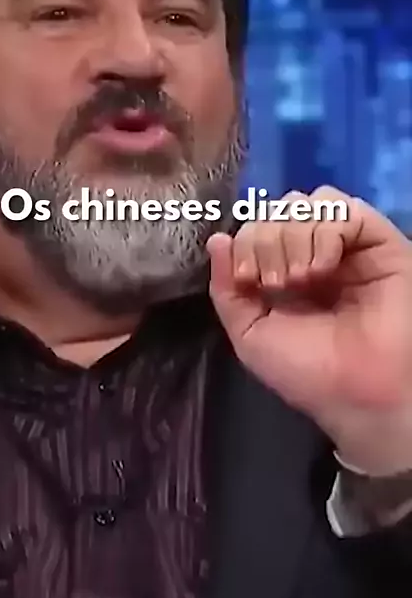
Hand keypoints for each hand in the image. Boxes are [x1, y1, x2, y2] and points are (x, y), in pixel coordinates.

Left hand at [207, 187, 411, 475]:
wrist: (359, 393)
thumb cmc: (308, 371)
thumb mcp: (250, 333)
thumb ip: (226, 288)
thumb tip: (217, 239)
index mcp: (284, 270)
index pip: (256, 226)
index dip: (245, 242)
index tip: (249, 280)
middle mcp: (314, 252)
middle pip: (277, 211)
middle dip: (266, 241)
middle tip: (276, 284)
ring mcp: (347, 245)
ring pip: (307, 204)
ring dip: (293, 238)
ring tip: (302, 280)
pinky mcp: (379, 241)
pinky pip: (344, 209)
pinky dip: (324, 232)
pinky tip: (323, 268)